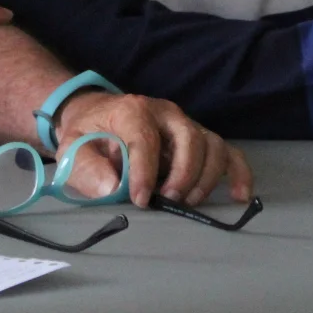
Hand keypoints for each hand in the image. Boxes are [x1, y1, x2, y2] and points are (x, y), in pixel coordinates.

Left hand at [53, 91, 253, 208]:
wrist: (97, 117)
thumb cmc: (88, 135)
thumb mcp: (73, 148)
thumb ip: (88, 168)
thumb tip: (113, 188)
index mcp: (132, 111)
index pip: (145, 138)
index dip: (144, 171)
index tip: (139, 199)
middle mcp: (165, 113)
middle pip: (189, 137)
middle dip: (183, 173)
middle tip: (168, 200)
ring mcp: (186, 125)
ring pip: (212, 145)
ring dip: (206, 177)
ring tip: (189, 202)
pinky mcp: (199, 139)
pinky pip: (228, 152)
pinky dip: (238, 173)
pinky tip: (239, 196)